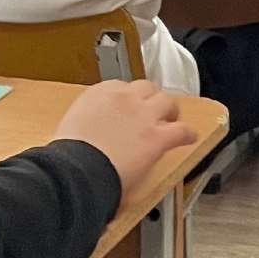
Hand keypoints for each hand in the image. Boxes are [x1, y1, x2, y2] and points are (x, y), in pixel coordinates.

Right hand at [55, 80, 193, 195]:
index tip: (127, 107)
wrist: (76, 170)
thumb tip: (84, 135)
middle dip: (149, 99)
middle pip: (146, 89)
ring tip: (171, 118)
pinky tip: (189, 137)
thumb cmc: (68, 155)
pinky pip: (181, 131)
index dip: (127, 99)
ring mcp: (144, 115)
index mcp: (99, 93)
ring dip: (169, 110)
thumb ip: (83, 124)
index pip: (121, 87)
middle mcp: (124, 98)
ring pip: (166, 102)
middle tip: (151, 109)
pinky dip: (187, 134)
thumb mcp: (69, 128)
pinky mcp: (158, 137)